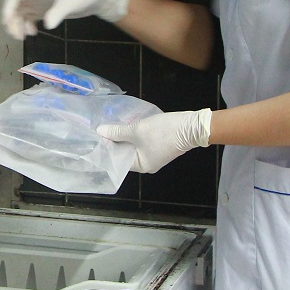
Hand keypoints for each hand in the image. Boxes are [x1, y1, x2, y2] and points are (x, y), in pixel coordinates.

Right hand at [1, 0, 130, 39]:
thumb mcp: (72, 2)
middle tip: (17, 36)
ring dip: (18, 24)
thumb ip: (58, 12)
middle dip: (12, 20)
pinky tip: (34, 33)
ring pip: (21, 12)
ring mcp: (41, 2)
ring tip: (24, 37)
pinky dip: (28, 25)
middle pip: (15, 6)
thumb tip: (47, 25)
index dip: (8, 8)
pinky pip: (30, 17)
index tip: (7, 23)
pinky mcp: (47, 9)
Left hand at [97, 109, 211, 173]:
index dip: (108, 147)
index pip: (118, 159)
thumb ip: (117, 131)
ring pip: (134, 145)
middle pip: (126, 152)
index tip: (98, 136)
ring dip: (125, 135)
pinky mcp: (160, 146)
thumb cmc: (162, 132)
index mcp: (141, 166)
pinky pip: (142, 142)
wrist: (191, 127)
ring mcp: (155, 155)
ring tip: (114, 124)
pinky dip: (135, 134)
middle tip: (103, 128)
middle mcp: (147, 164)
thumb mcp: (136, 130)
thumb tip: (100, 131)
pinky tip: (129, 123)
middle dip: (116, 140)